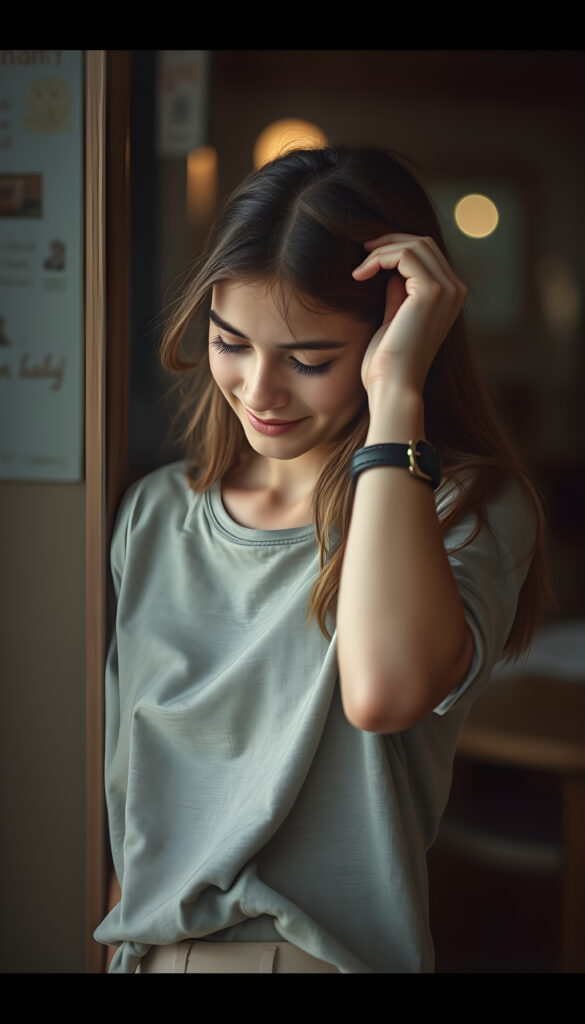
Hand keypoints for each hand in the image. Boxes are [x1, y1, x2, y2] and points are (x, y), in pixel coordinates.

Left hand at [352, 234, 466, 397]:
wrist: (394, 386)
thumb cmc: (389, 362)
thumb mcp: (394, 318)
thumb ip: (398, 292)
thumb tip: (389, 268)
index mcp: (450, 297)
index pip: (426, 254)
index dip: (394, 249)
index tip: (366, 260)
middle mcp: (455, 290)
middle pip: (423, 243)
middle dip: (388, 243)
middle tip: (360, 254)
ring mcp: (448, 289)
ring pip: (414, 244)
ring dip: (381, 250)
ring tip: (358, 269)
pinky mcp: (432, 291)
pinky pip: (404, 255)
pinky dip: (379, 259)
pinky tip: (359, 275)